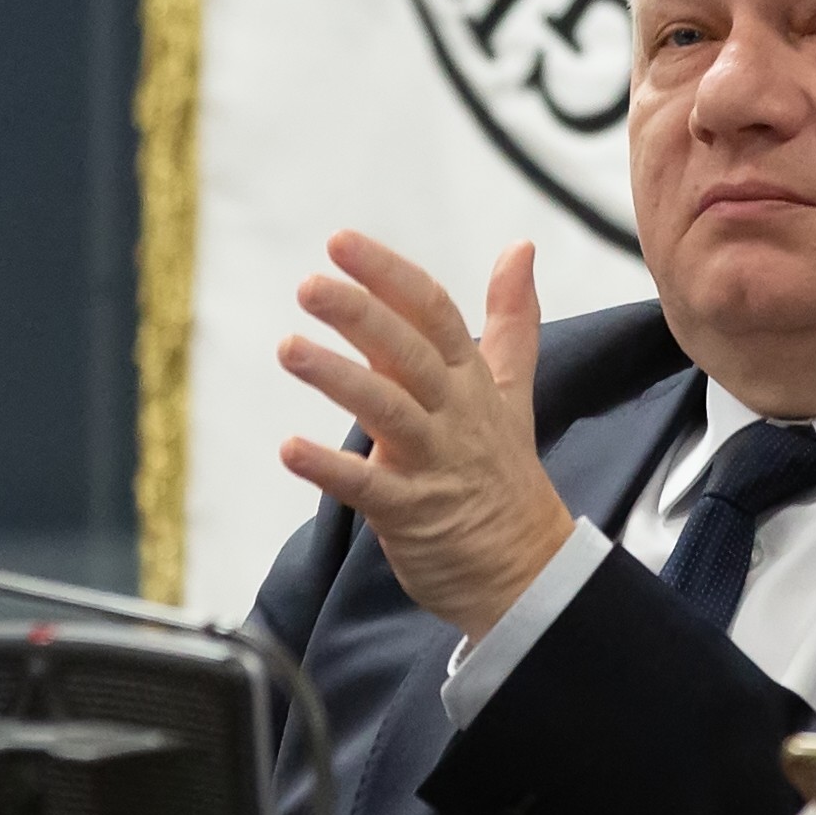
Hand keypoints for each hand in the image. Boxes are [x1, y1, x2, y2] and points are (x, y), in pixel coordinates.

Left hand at [271, 235, 572, 639]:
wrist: (527, 570)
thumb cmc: (503, 471)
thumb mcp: (513, 389)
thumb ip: (512, 318)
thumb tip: (521, 247)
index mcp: (471, 379)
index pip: (433, 312)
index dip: (387, 275)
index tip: (341, 244)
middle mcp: (454, 413)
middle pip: (409, 352)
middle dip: (360, 314)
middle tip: (309, 285)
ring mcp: (433, 463)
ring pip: (386, 410)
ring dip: (337, 377)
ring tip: (288, 349)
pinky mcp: (411, 513)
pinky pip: (368, 488)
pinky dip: (328, 468)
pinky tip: (289, 449)